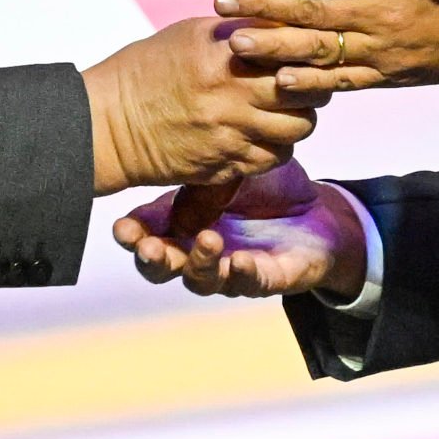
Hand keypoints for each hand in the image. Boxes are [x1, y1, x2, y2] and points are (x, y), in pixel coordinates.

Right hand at [82, 17, 321, 193]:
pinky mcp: (225, 166)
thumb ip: (240, 29)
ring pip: (296, 130)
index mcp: (224, 55)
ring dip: (296, 120)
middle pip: (305, 93)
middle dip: (311, 87)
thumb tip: (283, 22)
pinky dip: (275, 147)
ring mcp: (230, 135)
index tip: (305, 49)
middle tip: (304, 83)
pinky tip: (262, 135)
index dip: (306, 50)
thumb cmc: (147, 70)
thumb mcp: (191, 34)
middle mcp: (232, 96)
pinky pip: (272, 159)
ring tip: (283, 111)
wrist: (109, 124)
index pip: (291, 49)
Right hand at [116, 158, 368, 297]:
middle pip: (161, 267)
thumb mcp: (231, 166)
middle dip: (152, 260)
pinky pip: (248, 283)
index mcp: (183, 223)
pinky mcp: (264, 279)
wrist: (316, 211)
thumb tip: (171, 155)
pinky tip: (238, 260)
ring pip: (200, 281)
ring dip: (198, 264)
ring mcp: (228, 269)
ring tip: (208, 240)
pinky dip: (240, 274)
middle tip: (149, 248)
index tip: (122, 229)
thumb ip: (203, 168)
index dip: (131, 236)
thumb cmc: (266, 188)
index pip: (146, 234)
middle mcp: (198, 252)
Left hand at [216, 0, 438, 98]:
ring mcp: (385, 49)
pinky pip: (344, 82)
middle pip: (310, 13)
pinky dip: (311, 83)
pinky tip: (279, 80)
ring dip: (274, 46)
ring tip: (237, 42)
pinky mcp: (390, 75)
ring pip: (320, 49)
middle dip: (261, 8)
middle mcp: (382, 14)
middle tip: (221, 4)